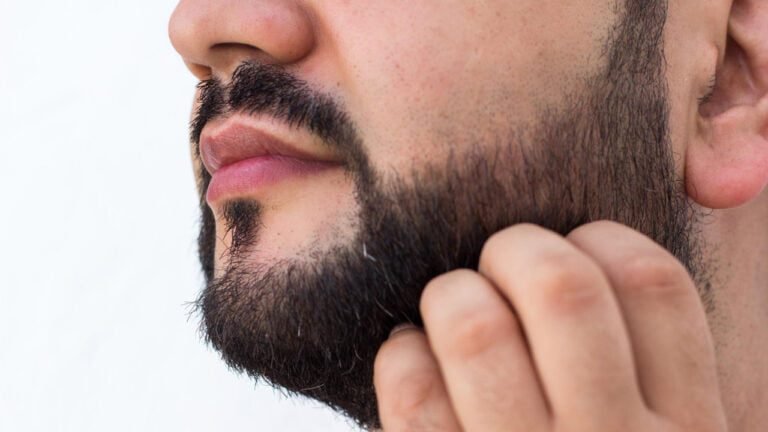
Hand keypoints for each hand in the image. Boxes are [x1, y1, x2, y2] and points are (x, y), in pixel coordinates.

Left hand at [374, 221, 727, 431]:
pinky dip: (401, 355)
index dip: (604, 241)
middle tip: (498, 262)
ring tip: (451, 306)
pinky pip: (413, 393)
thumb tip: (598, 254)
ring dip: (450, 295)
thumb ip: (651, 371)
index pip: (654, 285)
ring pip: (475, 329)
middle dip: (515, 249)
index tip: (574, 248)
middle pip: (560, 288)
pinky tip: (412, 357)